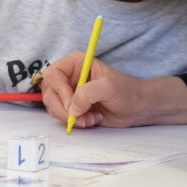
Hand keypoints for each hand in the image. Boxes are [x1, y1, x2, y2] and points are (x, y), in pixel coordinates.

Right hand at [40, 52, 186, 128]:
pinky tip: (92, 120)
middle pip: (48, 93)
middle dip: (63, 109)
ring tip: (92, 118)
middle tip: (80, 117)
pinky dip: (75, 123)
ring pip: (53, 107)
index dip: (59, 92)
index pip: (52, 75)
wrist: (138, 107)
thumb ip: (87, 94)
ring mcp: (69, 93)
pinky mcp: (73, 108)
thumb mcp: (108, 87)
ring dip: (71, 118)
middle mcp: (69, 76)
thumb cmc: (127, 91)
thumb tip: (71, 108)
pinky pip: (62, 117)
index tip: (72, 105)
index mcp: (75, 63)